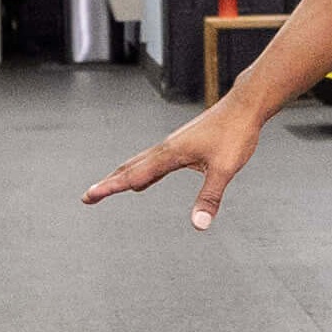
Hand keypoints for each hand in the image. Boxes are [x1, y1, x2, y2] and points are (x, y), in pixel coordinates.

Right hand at [82, 99, 262, 230]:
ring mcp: (172, 144)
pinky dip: (140, 171)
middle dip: (108, 184)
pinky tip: (142, 181)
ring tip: (107, 188)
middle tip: (87, 197)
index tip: (89, 196)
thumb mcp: (225, 169)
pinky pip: (153, 161)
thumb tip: (199, 225)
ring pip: (139, 163)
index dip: (111, 187)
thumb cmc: (236, 134)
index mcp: (171, 154)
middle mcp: (166, 148)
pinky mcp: (181, 144)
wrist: (244, 106)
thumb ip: (210, 197)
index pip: (134, 175)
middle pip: (129, 168)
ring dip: (121, 176)